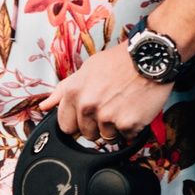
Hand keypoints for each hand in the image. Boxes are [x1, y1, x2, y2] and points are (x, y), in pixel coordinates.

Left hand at [50, 43, 174, 145]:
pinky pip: (126, 136)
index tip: (86, 116)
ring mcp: (108, 117)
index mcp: (75, 93)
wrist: (150, 57)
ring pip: (107, 137)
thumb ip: (63, 90)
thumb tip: (44, 106)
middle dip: (97, 125)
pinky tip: (134, 109)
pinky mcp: (127, 124)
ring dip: (115, 127)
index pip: (65, 126)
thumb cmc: (119, 61)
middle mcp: (88, 106)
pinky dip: (132, 127)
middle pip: (87, 134)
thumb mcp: (87, 69)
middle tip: (110, 106)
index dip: (77, 122)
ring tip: (123, 105)